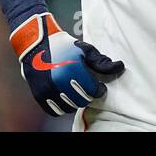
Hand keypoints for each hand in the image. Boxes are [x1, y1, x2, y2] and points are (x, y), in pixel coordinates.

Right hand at [9, 12, 124, 116]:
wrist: (36, 44)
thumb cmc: (63, 46)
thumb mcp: (85, 50)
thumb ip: (101, 62)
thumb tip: (120, 68)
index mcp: (72, 69)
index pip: (93, 90)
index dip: (99, 90)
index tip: (99, 87)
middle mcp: (59, 81)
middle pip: (82, 101)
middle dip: (88, 96)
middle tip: (88, 89)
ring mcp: (47, 90)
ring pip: (69, 108)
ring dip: (76, 102)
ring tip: (77, 92)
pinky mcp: (39, 95)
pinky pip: (54, 111)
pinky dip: (62, 107)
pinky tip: (66, 98)